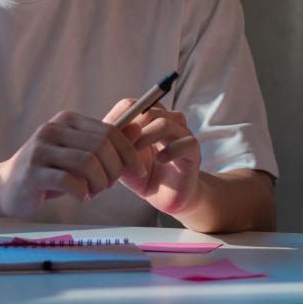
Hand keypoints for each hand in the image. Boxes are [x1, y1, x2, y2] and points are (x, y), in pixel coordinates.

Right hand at [0, 110, 144, 216]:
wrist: (5, 187)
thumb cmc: (48, 171)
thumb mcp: (77, 152)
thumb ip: (105, 142)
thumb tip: (138, 127)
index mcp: (67, 120)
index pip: (108, 131)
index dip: (128, 152)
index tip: (138, 171)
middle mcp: (53, 129)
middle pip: (101, 146)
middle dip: (114, 170)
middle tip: (109, 185)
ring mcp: (41, 150)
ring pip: (88, 163)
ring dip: (99, 183)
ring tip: (93, 191)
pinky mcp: (33, 173)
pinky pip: (70, 182)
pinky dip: (83, 193)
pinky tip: (80, 196)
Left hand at [104, 99, 201, 215]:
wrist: (166, 198)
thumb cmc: (143, 176)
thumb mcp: (122, 160)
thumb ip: (115, 144)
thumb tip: (110, 128)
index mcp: (148, 120)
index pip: (133, 105)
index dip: (120, 117)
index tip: (109, 135)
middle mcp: (166, 122)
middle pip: (149, 110)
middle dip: (132, 127)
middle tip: (121, 145)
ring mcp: (182, 135)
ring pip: (165, 123)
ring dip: (147, 136)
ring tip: (136, 153)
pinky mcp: (193, 152)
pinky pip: (186, 142)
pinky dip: (171, 150)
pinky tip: (160, 160)